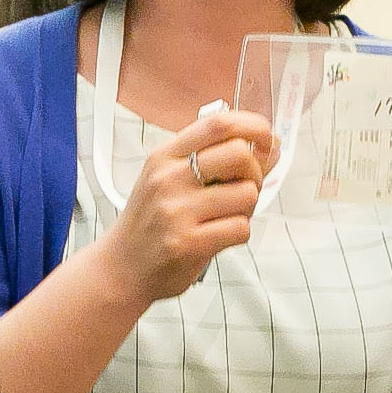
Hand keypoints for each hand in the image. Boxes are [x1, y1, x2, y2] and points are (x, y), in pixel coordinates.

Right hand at [96, 108, 273, 307]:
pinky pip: (240, 228)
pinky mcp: (188, 243)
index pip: (218, 124)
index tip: (266, 135)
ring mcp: (177, 211)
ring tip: (227, 216)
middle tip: (243, 188)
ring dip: (248, 208)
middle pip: (239, 154)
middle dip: (255, 172)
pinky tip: (219, 235)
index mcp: (165, 156)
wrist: (120, 268)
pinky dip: (239, 233)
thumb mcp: (170, 180)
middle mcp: (168, 179)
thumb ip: (215, 159)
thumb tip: (271, 145)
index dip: (253, 125)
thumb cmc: (151, 222)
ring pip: (247, 194)